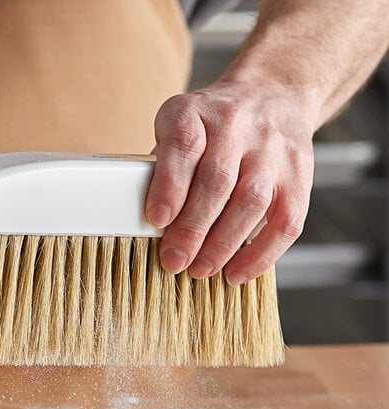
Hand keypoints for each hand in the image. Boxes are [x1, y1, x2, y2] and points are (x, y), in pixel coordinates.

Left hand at [145, 79, 315, 284]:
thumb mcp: (177, 129)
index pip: (183, 145)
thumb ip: (164, 168)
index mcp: (196, 111)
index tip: (157, 220)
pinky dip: (261, 253)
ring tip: (201, 269)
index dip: (170, 185)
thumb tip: (149, 225)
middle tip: (175, 260)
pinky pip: (286, 220)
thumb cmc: (211, 127)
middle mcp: (238, 124)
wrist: (272, 95)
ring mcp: (273, 149)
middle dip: (193, 228)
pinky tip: (237, 272)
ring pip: (251, 201)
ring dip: (223, 245)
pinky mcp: (299, 174)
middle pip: (217, 180)